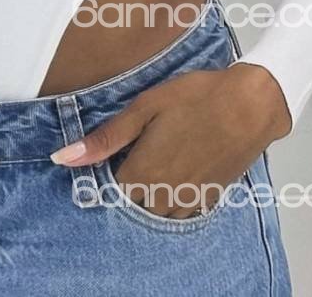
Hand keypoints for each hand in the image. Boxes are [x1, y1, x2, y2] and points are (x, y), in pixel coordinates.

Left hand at [49, 63, 290, 219]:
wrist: (250, 104)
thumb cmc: (194, 98)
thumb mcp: (143, 108)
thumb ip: (104, 139)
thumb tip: (62, 158)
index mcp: (142, 174)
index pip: (107, 194)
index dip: (103, 175)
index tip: (107, 156)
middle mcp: (163, 196)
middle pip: (131, 205)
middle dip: (126, 186)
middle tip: (134, 152)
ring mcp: (189, 200)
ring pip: (156, 212)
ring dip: (149, 195)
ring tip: (154, 160)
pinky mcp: (210, 199)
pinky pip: (182, 212)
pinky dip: (173, 199)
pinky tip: (175, 170)